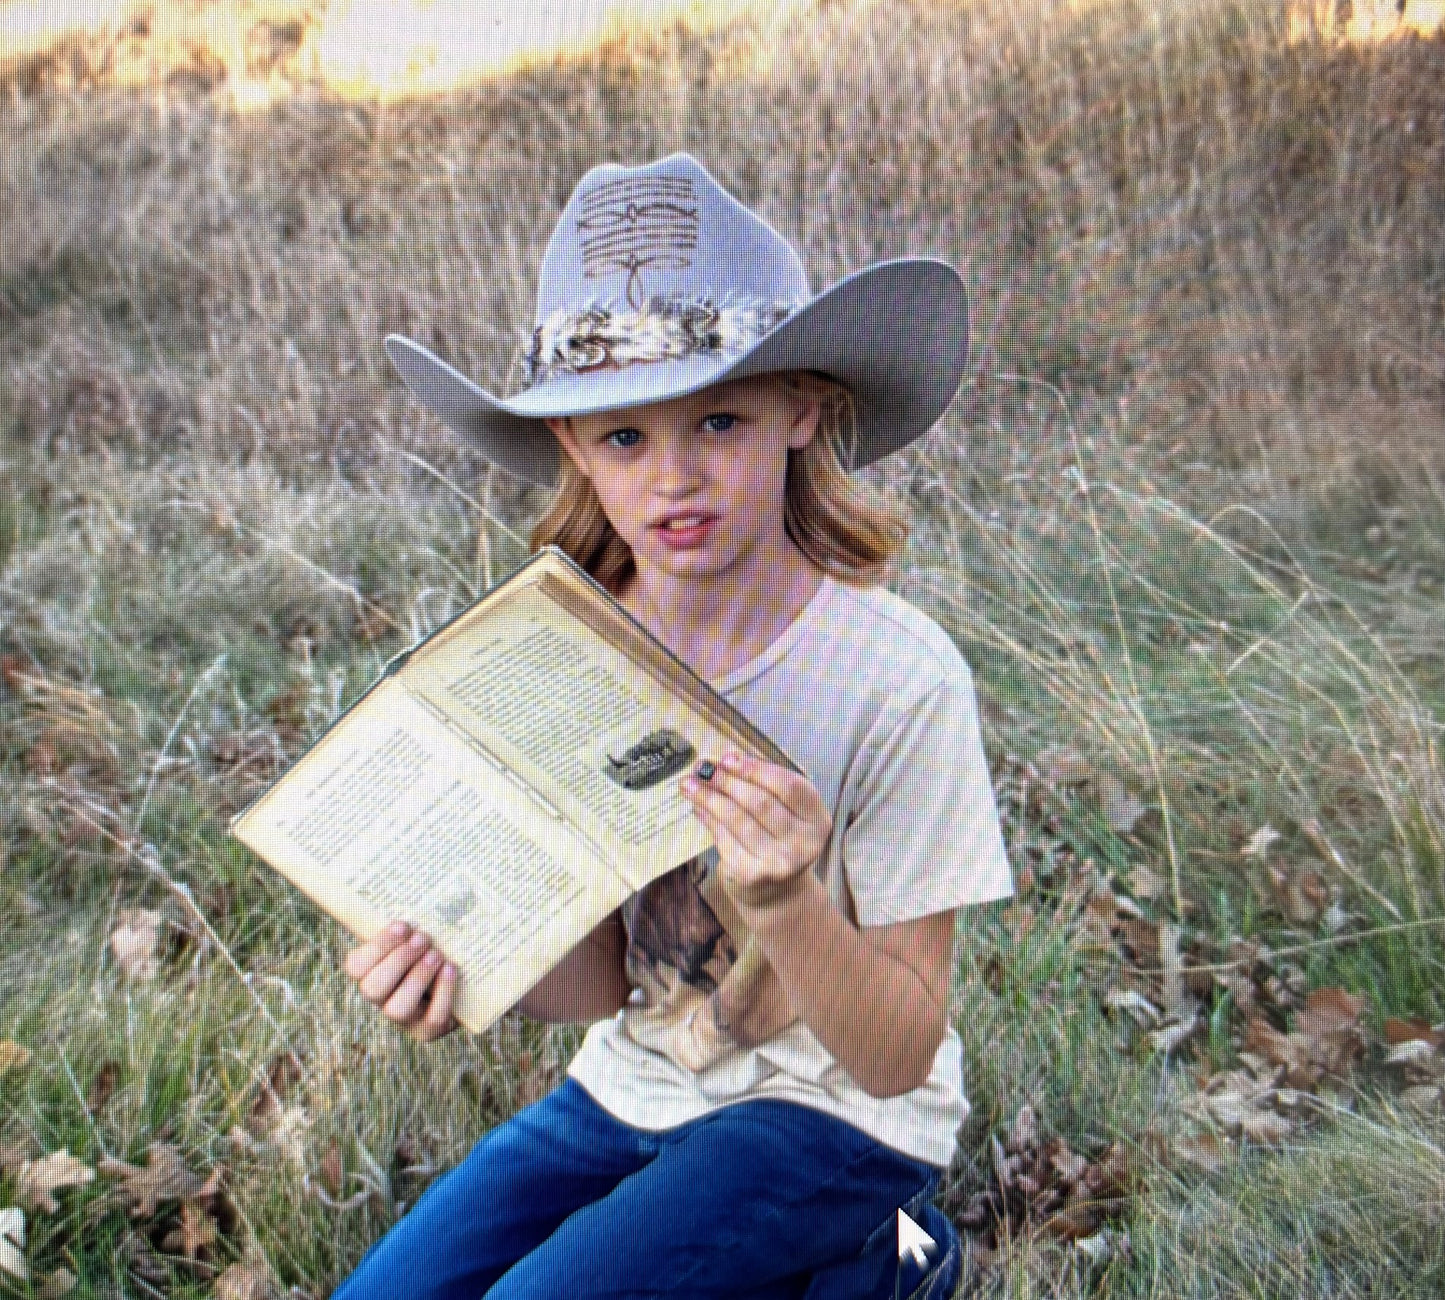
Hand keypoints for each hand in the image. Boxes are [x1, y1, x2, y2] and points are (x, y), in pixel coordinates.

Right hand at [344, 920, 458, 1042]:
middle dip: (399, 960)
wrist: (461, 987)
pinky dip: (442, 992)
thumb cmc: (431, 952)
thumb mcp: (414, 937)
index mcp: (371, 973)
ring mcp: (404, 1020)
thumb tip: (411, 887)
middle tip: (423, 938)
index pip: (355, 966)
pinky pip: (432, 1019)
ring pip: (397, 1009)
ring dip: (417, 977)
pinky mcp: (428, 1031)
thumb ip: (407, 925)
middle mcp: (381, 1000)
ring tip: (436, 954)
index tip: (403, 925)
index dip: (377, 946)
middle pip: (372, 989)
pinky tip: (451, 969)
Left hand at [680, 752, 831, 916]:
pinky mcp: (751, 875)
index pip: (789, 786)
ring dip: (709, 798)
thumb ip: (765, 784)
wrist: (777, 892)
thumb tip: (728, 759)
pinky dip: (709, 819)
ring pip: (737, 819)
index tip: (728, 758)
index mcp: (817, 820)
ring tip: (690, 784)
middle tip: (703, 767)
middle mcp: (803, 843)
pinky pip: (725, 838)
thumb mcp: (786, 811)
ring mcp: (778, 862)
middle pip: (760, 802)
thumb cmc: (779, 839)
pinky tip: (698, 807)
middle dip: (727, 781)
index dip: (756, 769)